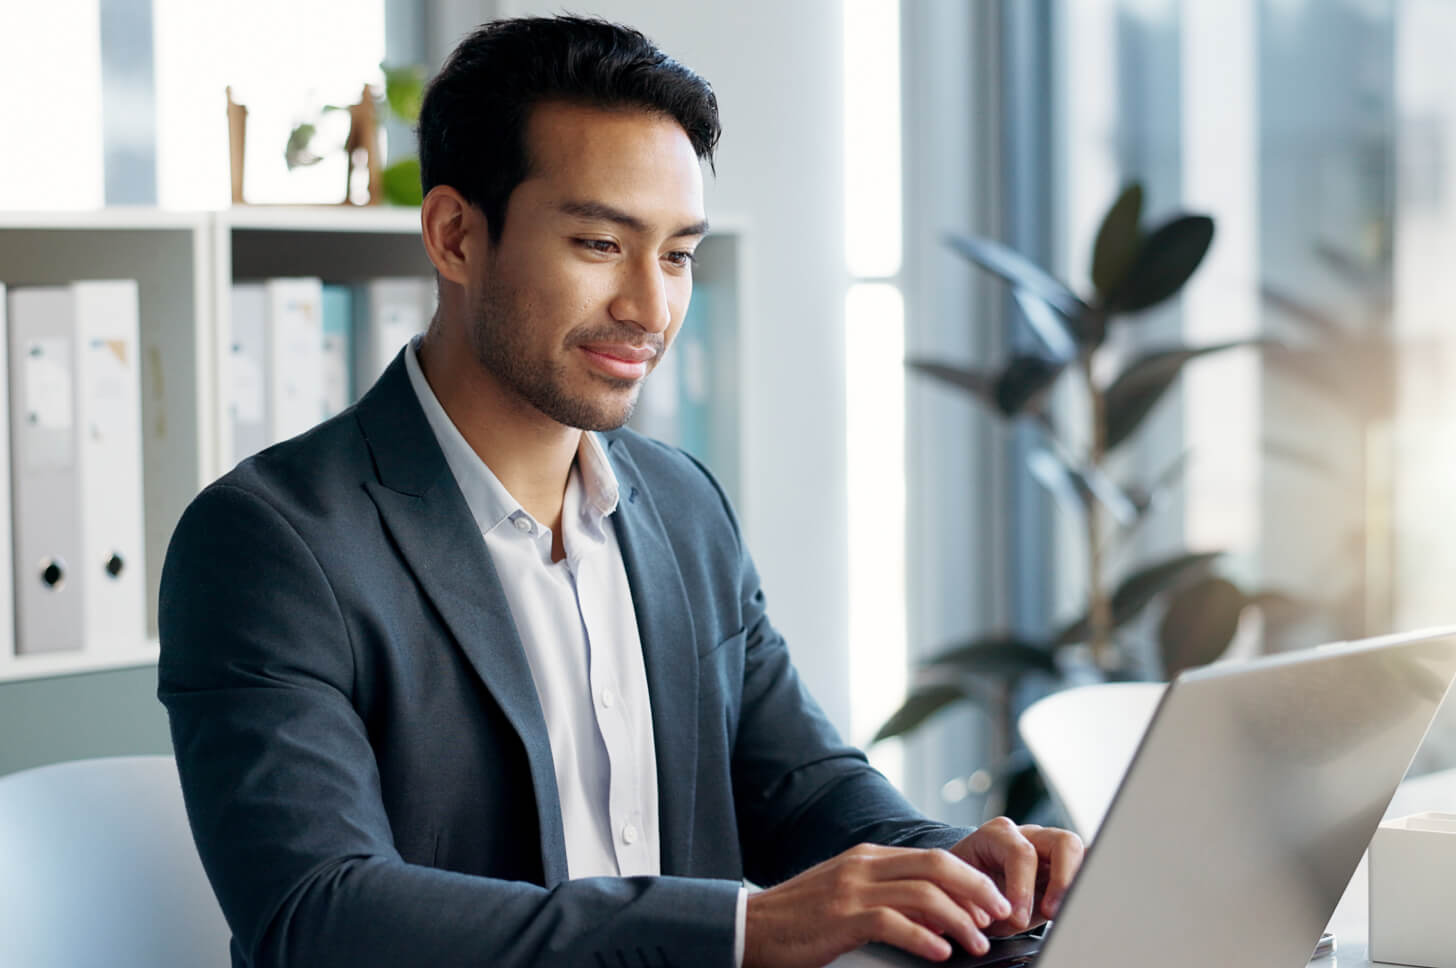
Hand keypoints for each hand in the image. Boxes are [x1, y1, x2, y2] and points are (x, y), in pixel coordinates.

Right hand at [742, 843, 1012, 967]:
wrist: (751, 927)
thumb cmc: (802, 918)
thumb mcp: (848, 896)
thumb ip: (889, 897)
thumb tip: (940, 916)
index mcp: (868, 857)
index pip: (933, 857)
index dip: (971, 879)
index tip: (995, 903)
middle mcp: (864, 865)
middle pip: (936, 865)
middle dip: (977, 890)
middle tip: (1001, 916)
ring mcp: (852, 888)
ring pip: (923, 893)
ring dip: (959, 920)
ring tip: (978, 943)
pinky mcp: (841, 916)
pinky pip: (893, 922)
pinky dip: (923, 937)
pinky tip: (940, 953)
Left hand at [949, 818, 1084, 935]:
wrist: (965, 884)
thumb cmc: (964, 888)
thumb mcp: (963, 894)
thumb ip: (978, 904)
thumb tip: (999, 918)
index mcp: (997, 836)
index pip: (1020, 852)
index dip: (1022, 888)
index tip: (1017, 918)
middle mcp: (1028, 836)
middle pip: (1063, 843)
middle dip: (1062, 881)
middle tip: (1051, 913)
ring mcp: (1049, 848)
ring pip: (1081, 853)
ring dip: (1077, 885)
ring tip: (1066, 913)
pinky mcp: (1064, 865)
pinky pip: (1086, 867)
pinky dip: (1086, 885)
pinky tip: (1080, 906)